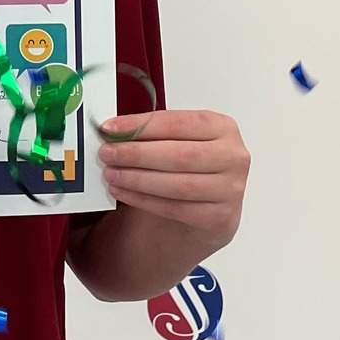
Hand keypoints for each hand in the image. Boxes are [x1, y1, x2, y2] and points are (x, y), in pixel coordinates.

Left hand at [97, 108, 249, 246]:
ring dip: (136, 179)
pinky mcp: (221, 217)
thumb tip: (114, 130)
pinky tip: (123, 192)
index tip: (110, 128)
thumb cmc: (190, 167)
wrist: (209, 208)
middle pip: (178, 154)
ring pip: (176, 184)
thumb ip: (153, 134)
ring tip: (111, 174)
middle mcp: (233, 157)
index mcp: (223, 127)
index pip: (178, 122)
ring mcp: (231, 189)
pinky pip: (175, 208)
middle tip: (107, 153)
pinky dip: (143, 200)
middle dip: (136, 154)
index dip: (141, 126)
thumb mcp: (178, 141)